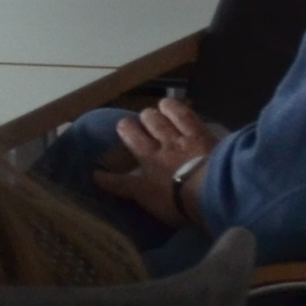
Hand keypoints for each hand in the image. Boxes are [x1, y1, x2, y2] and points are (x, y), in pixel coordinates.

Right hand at [89, 94, 221, 231]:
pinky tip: (170, 104)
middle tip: (131, 124)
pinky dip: (174, 108)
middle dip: (133, 125)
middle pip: (142, 129)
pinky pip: (184, 115)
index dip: (118, 145)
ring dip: (155, 113)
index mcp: (147, 162)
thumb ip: (122, 185)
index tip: (111, 142)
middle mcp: (160, 145)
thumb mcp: (145, 197)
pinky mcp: (200, 134)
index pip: (127, 150)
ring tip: (153, 110)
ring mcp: (181, 138)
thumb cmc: (176, 200)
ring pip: (162, 119)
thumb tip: (95, 176)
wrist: (210, 190)